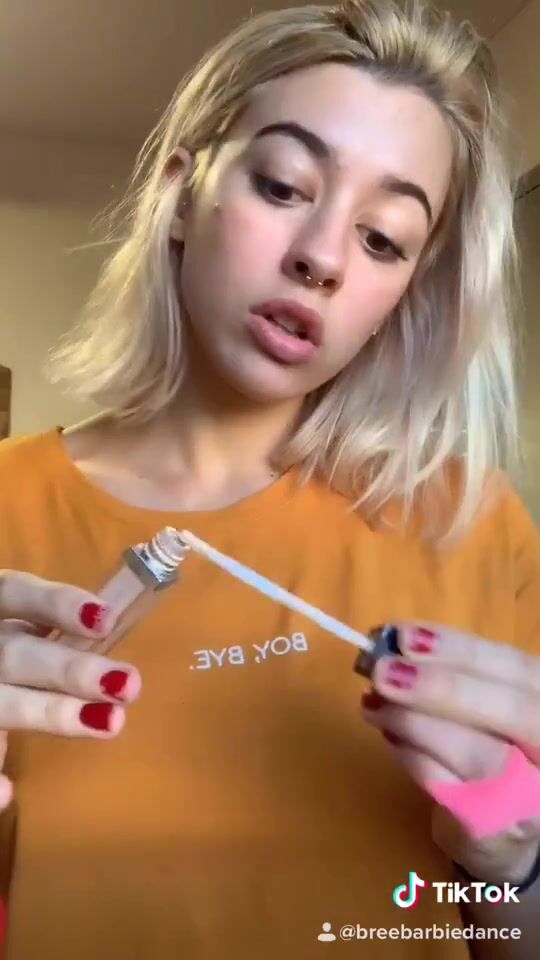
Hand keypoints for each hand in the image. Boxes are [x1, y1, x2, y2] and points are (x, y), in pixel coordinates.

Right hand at [0, 570, 141, 810]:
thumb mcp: (19, 621)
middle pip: (16, 653)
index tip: (106, 619)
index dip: (58, 604)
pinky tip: (9, 793)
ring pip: (0, 701)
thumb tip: (112, 623)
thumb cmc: (7, 643)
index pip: (16, 593)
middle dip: (70, 669)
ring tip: (109, 723)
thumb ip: (50, 620)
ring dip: (51, 713)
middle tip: (127, 684)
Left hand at [361, 622, 539, 883]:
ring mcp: (531, 797)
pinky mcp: (495, 831)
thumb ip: (459, 673)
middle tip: (383, 671)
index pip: (520, 669)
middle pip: (514, 712)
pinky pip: (448, 789)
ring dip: (414, 722)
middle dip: (444, 687)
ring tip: (374, 703)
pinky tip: (389, 735)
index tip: (406, 636)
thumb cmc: (499, 749)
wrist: (513, 832)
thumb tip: (395, 644)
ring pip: (479, 754)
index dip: (463, 650)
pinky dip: (411, 757)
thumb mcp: (492, 703)